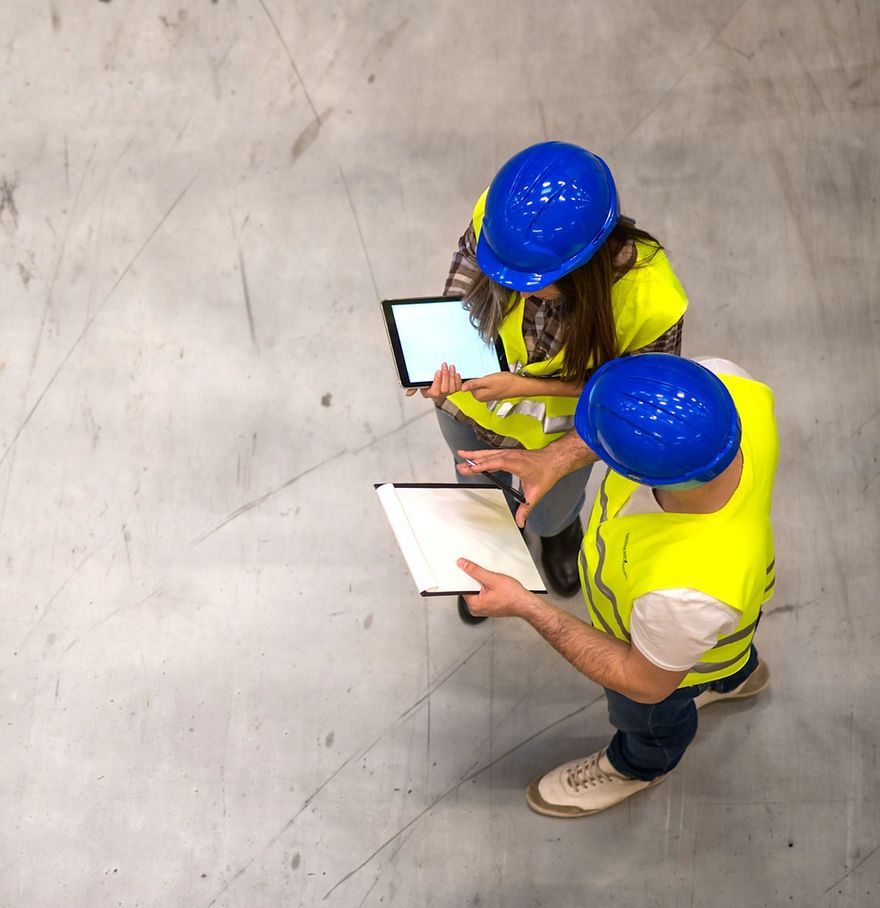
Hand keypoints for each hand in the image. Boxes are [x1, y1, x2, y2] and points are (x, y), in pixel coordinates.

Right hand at [405, 362, 461, 399]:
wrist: (435, 377)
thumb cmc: (426, 380)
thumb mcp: (418, 383)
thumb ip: (413, 387)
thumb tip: (408, 394)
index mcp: (429, 393)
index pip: (435, 392)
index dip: (438, 382)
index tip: (438, 371)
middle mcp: (439, 395)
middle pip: (445, 389)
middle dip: (446, 376)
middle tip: (444, 365)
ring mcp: (447, 393)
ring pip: (452, 388)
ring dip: (452, 376)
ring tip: (451, 367)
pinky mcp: (454, 390)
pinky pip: (458, 388)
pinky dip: (458, 380)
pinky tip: (456, 373)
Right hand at [456, 431, 596, 526]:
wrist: (554, 459)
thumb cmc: (546, 472)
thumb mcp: (536, 493)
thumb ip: (526, 508)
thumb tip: (520, 521)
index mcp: (516, 463)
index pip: (497, 463)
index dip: (483, 465)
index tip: (471, 468)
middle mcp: (511, 456)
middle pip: (489, 457)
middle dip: (474, 460)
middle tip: (460, 463)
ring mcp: (510, 453)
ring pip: (489, 453)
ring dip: (475, 455)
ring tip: (462, 455)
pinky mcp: (509, 454)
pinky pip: (493, 454)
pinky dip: (482, 455)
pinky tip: (476, 457)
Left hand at [456, 558, 537, 617]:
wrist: (525, 603)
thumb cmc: (512, 596)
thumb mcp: (492, 578)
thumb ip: (475, 571)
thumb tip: (463, 565)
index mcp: (474, 604)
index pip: (462, 586)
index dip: (466, 575)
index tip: (468, 568)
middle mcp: (476, 609)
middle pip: (470, 588)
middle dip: (477, 580)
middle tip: (488, 578)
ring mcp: (483, 608)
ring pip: (478, 590)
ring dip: (484, 583)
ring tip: (495, 584)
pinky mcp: (489, 606)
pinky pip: (484, 594)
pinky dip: (488, 588)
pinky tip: (497, 587)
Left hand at [460, 372, 524, 401]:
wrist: (519, 385)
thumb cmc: (506, 382)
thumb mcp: (488, 381)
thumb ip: (474, 384)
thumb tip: (461, 388)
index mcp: (478, 395)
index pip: (466, 385)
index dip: (465, 377)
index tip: (467, 371)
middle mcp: (481, 397)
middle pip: (471, 385)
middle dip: (472, 377)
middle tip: (478, 371)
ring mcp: (486, 394)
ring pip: (477, 384)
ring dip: (479, 377)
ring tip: (486, 374)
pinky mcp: (491, 391)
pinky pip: (483, 384)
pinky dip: (484, 379)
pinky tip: (490, 376)